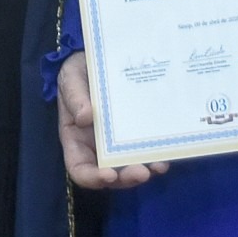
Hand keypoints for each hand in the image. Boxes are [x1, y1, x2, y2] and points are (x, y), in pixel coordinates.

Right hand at [55, 52, 169, 191]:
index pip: (80, 169)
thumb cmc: (79, 72)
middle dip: (126, 178)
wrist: (99, 59)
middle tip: (142, 172)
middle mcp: (98, 148)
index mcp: (77, 140)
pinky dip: (157, 154)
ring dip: (146, 170)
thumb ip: (74, 97)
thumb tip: (85, 118)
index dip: (92, 178)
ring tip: (159, 165)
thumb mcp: (70, 78)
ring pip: (132, 167)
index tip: (109, 175)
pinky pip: (147, 150)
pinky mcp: (138, 134)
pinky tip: (167, 151)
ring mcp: (120, 143)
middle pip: (111, 175)